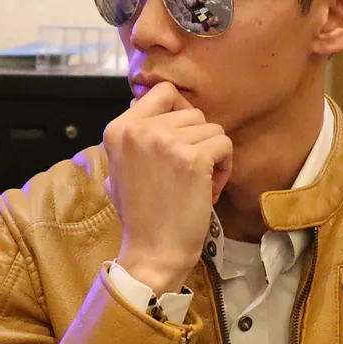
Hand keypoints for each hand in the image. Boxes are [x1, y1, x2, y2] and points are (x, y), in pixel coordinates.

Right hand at [103, 82, 233, 293]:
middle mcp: (139, 129)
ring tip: (198, 182)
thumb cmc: (140, 215)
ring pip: (211, 128)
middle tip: (189, 172)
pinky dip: (224, 166)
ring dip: (212, 155)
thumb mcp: (118, 169)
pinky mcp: (192, 158)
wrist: (152, 251)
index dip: (179, 114)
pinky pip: (224, 144)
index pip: (163, 92)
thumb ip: (132, 138)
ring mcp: (166, 142)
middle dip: (197, 140)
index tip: (179, 141)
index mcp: (118, 128)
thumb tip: (142, 104)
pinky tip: (209, 188)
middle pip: (192, 112)